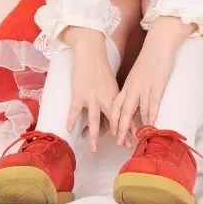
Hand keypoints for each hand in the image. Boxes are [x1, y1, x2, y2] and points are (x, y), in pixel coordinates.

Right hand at [62, 27, 118, 152]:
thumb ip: (112, 101)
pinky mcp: (79, 95)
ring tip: (94, 148)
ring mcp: (91, 98)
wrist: (90, 55)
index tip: (132, 139)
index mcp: (115, 96)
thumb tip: (113, 118)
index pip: (123, 115)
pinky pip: (75, 111)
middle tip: (123, 146)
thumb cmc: (101, 70)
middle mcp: (105, 99)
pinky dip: (72, 120)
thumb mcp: (111, 86)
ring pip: (94, 120)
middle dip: (119, 135)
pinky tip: (70, 130)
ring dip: (95, 136)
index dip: (128, 128)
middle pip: (113, 120)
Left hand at [110, 17, 193, 147]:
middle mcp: (132, 87)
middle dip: (119, 128)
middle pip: (122, 110)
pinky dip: (151, 116)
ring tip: (134, 139)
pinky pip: (152, 103)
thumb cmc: (150, 60)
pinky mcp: (156, 85)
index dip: (112, 120)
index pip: (115, 105)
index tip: (111, 133)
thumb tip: (135, 104)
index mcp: (126, 85)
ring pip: (136, 110)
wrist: (158, 44)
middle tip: (118, 142)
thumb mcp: (137, 76)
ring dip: (134, 126)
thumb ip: (134, 89)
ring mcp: (144, 87)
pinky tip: (151, 126)